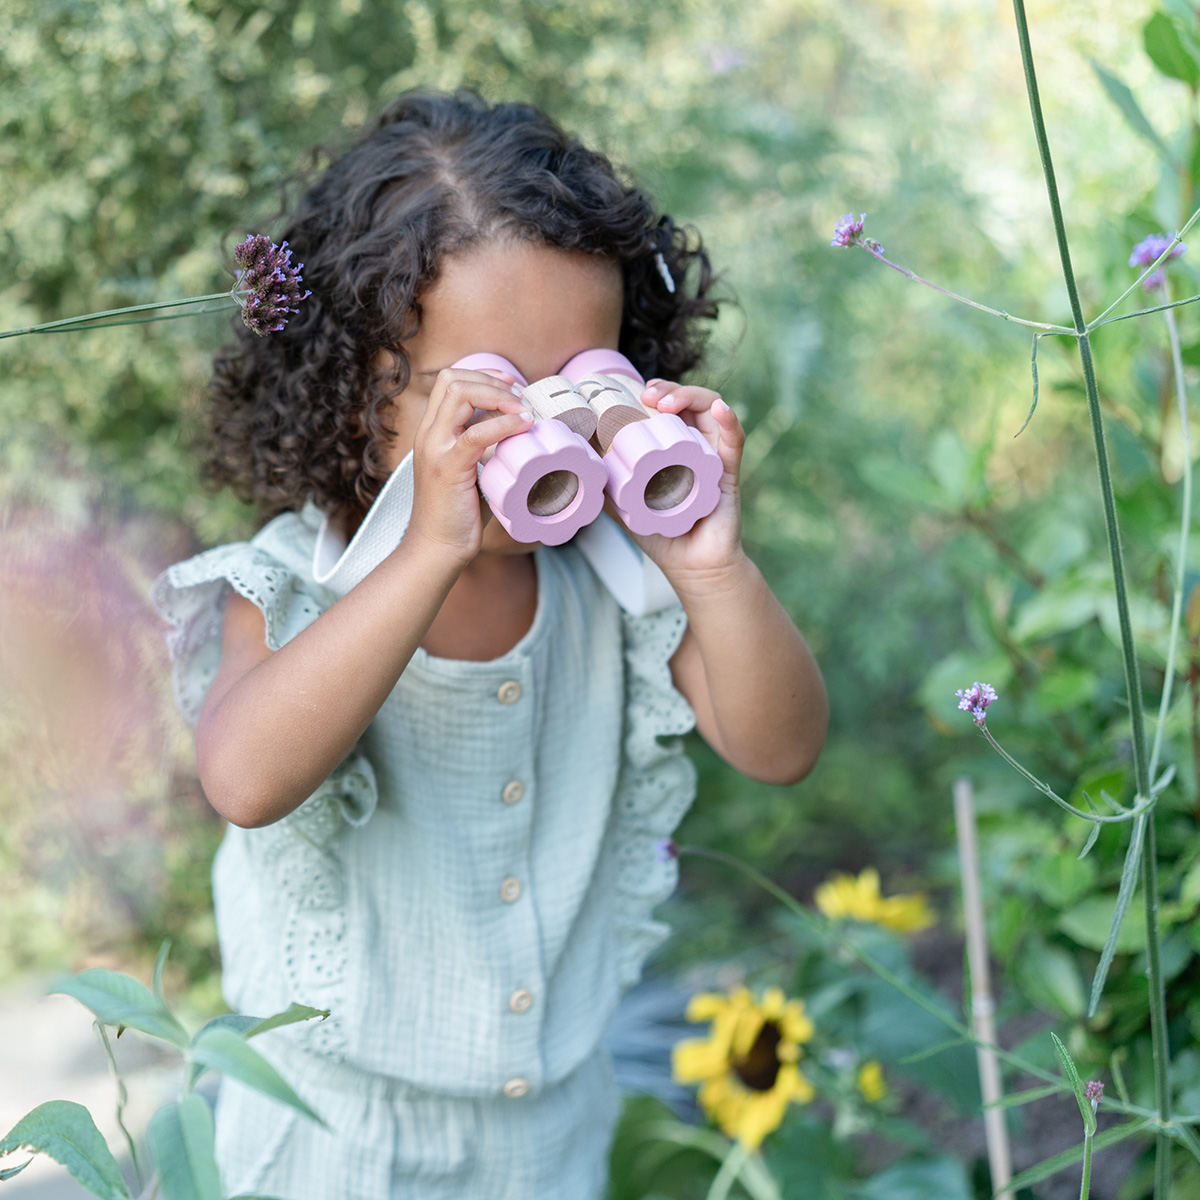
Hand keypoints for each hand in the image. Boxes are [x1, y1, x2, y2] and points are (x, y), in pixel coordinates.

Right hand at [406, 368, 532, 564]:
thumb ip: (484, 449)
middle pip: (452, 379)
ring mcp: (435, 449)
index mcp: (431, 432)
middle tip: (520, 396)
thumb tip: (518, 433)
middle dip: (491, 380)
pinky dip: (504, 424)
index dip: (482, 376)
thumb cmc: (457, 514)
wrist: (436, 549)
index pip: (448, 381)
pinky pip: (475, 433)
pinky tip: (524, 426)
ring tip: (524, 410)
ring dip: (498, 395)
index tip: (511, 386)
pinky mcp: (448, 468)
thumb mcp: (469, 471)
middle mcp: (428, 434)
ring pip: (460, 394)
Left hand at [622, 380, 747, 587]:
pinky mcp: (730, 472)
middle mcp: (696, 445)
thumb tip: (579, 465)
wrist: (692, 568)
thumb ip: (606, 486)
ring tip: (668, 403)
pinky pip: (735, 440)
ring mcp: (714, 456)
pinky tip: (720, 410)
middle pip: (689, 402)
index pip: (669, 408)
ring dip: (692, 396)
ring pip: (712, 409)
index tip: (636, 393)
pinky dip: (729, 421)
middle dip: (669, 390)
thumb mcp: (625, 507)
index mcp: (673, 447)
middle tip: (648, 396)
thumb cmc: (662, 536)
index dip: (656, 394)